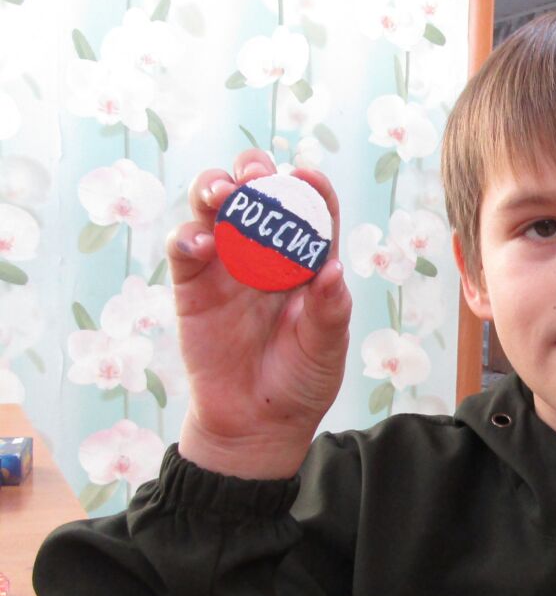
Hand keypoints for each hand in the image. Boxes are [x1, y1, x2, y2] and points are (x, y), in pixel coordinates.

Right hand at [167, 149, 350, 478]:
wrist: (258, 423)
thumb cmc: (302, 380)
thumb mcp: (326, 347)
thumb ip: (329, 310)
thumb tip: (332, 269)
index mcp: (306, 261)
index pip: (311, 211)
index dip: (309, 187)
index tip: (306, 174)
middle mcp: (265, 253)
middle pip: (256, 194)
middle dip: (254, 173)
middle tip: (257, 176)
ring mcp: (226, 264)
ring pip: (213, 208)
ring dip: (215, 189)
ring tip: (223, 193)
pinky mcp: (192, 285)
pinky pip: (184, 247)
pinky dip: (188, 236)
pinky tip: (201, 243)